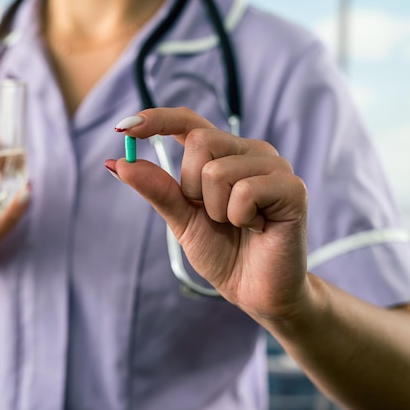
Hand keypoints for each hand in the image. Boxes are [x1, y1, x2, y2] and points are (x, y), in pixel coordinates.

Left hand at [106, 107, 308, 321]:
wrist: (255, 290)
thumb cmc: (223, 252)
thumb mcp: (181, 219)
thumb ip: (156, 189)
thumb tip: (118, 162)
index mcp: (222, 154)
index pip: (188, 122)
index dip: (157, 119)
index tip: (123, 128)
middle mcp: (249, 151)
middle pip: (200, 141)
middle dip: (193, 188)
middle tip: (215, 215)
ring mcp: (274, 166)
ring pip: (218, 171)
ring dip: (217, 210)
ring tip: (239, 224)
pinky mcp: (292, 187)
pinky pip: (244, 191)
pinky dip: (239, 218)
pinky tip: (257, 227)